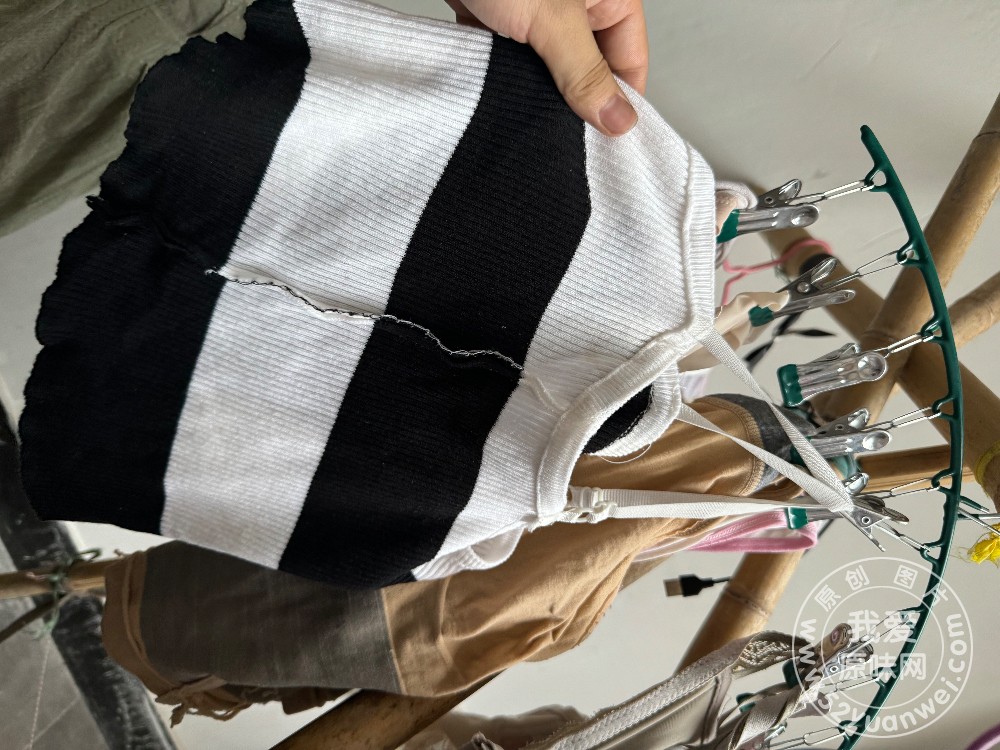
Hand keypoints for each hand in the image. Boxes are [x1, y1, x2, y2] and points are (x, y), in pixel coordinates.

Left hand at [445, 0, 646, 135]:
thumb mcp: (552, 20)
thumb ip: (584, 72)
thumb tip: (619, 119)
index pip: (629, 61)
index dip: (619, 104)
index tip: (605, 145)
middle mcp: (579, 3)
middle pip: (588, 68)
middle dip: (573, 103)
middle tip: (562, 139)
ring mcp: (537, 11)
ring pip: (547, 69)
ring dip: (534, 92)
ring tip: (527, 117)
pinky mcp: (499, 17)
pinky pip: (509, 59)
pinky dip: (502, 76)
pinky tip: (495, 96)